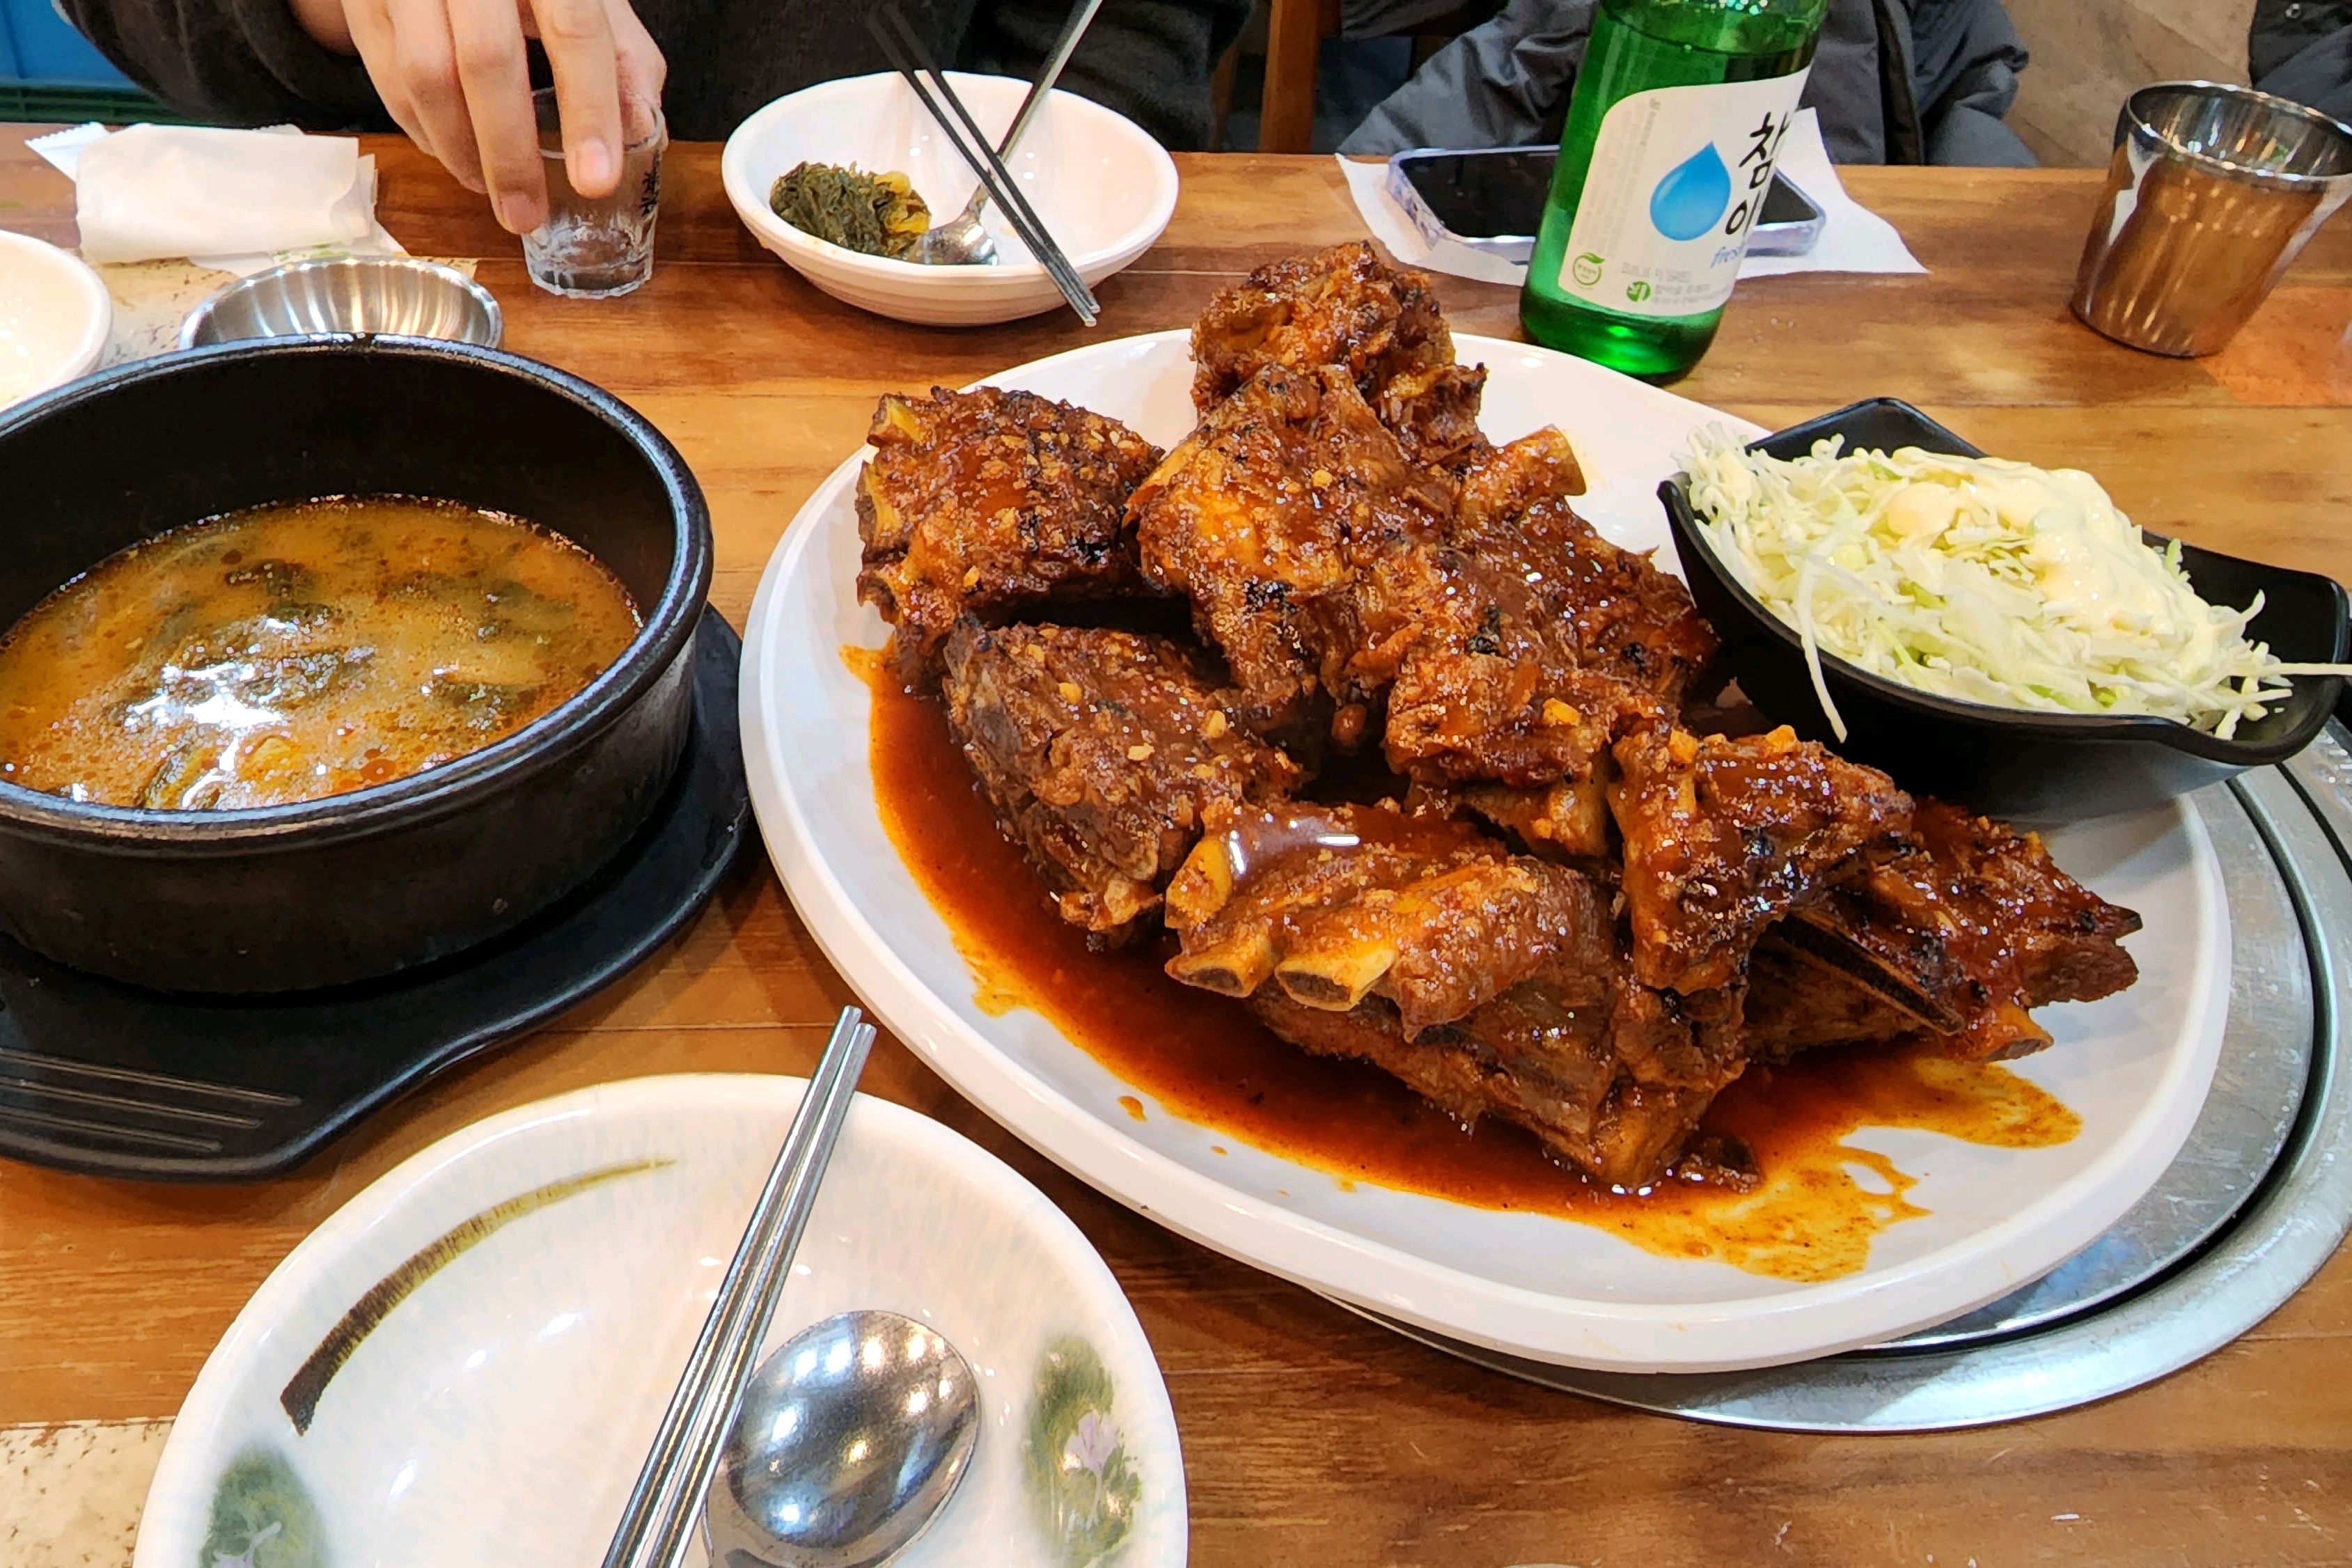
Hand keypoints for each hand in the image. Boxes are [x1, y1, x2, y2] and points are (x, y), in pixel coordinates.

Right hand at [292, 0, 664, 233]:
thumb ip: (625, 59)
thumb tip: (641, 129)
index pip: (575, 32)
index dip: (589, 110)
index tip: (595, 181)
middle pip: (486, 62)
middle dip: (508, 154)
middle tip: (526, 215)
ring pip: (425, 76)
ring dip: (460, 150)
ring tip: (490, 190)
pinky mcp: (364, 1)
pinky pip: (388, 79)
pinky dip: (423, 131)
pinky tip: (455, 154)